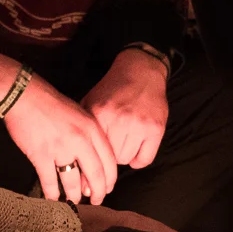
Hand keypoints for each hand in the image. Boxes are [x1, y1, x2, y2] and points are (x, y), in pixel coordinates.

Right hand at [3, 73, 117, 203]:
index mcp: (92, 129)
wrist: (25, 95)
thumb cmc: (52, 104)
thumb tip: (93, 159)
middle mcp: (80, 141)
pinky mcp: (41, 155)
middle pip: (95, 174)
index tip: (107, 188)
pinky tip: (53, 199)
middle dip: (97, 192)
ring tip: (74, 201)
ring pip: (73, 181)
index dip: (110, 179)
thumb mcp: (80, 113)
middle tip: (95, 201)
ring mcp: (60, 149)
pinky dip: (51, 193)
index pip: (109, 161)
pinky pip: (49, 181)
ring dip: (74, 195)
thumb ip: (89, 134)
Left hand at [83, 48, 170, 168]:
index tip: (94, 152)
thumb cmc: (113, 90)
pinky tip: (137, 149)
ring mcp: (140, 125)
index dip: (93, 152)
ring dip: (124, 155)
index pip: (92, 149)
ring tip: (124, 143)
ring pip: (127, 160)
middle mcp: (119, 120)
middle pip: (109, 157)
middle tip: (112, 143)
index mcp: (100, 114)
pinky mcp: (156, 129)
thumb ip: (83, 125)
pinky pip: (145, 159)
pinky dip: (139, 159)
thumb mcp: (90, 101)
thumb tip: (76, 154)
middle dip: (109, 153)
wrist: (141, 72)